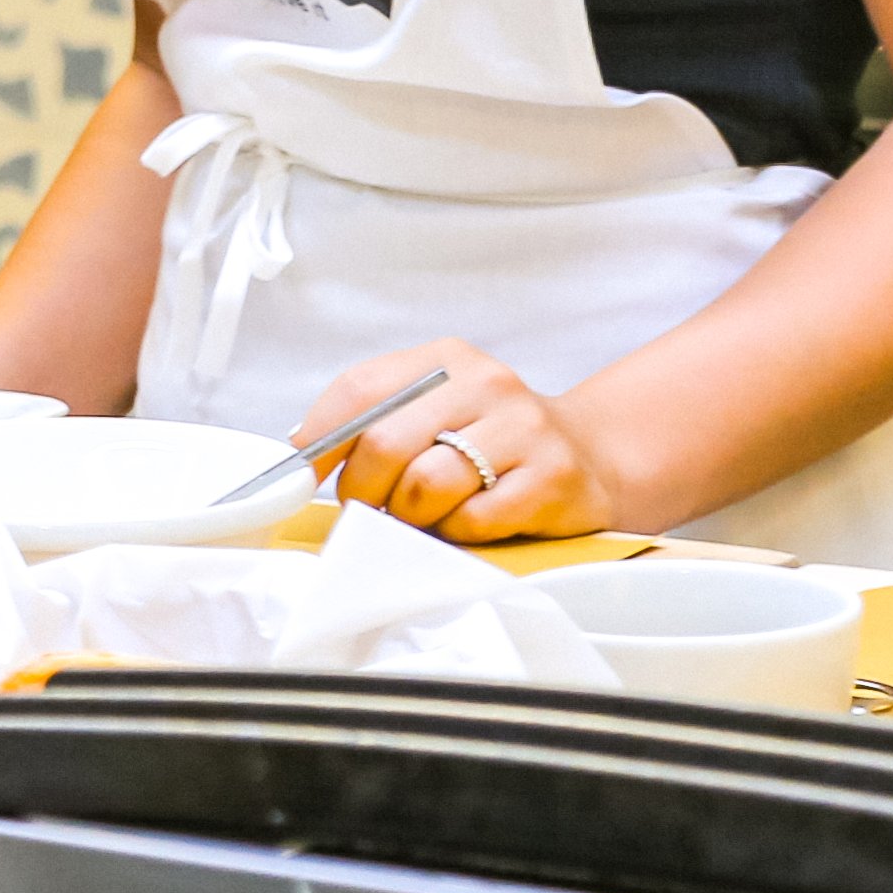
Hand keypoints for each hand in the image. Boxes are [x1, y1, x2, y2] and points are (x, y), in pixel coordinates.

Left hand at [300, 339, 621, 543]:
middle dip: (365, 490)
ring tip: (430, 513)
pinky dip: (460, 531)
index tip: (301, 474)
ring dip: (414, 515)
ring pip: (427, 485)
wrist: (593, 457)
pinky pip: (474, 520)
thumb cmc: (493, 442)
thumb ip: (373, 420)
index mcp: (446, 360)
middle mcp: (486, 383)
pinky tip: (474, 520)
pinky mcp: (553, 478)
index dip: (321, 439)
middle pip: (385, 443)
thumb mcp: (436, 410)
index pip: (361, 388)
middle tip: (374, 507)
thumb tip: (299, 450)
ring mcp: (524, 428)